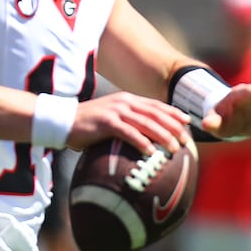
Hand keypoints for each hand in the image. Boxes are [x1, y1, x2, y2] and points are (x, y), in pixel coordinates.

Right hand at [66, 92, 193, 155]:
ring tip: (174, 148)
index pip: (155, 105)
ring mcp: (114, 111)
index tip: (188, 122)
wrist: (62, 121)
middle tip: (185, 141)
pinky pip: (128, 132)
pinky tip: (151, 151)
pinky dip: (141, 141)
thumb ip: (127, 122)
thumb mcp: (110, 118)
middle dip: (173, 126)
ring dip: (162, 136)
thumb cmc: (87, 124)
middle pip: (155, 113)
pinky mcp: (105, 122)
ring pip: (146, 122)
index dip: (173, 113)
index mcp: (126, 99)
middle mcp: (123, 102)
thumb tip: (145, 138)